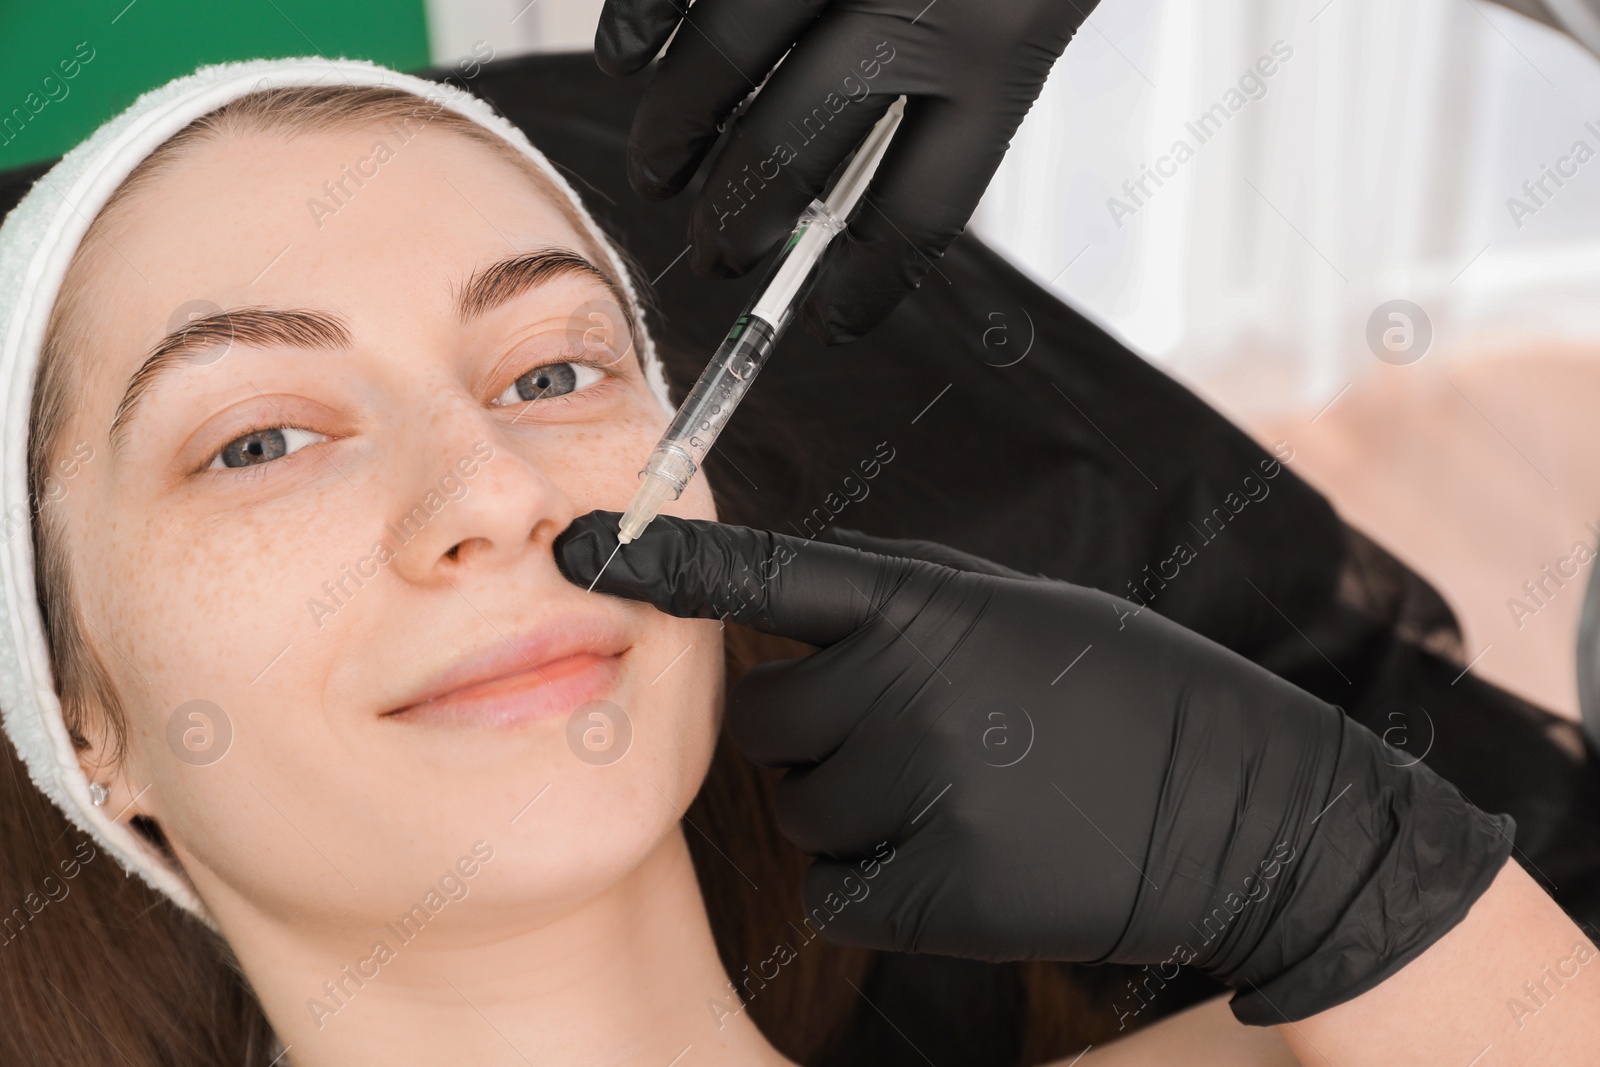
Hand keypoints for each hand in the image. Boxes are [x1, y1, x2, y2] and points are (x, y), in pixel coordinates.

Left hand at [555, 513, 1513, 1023]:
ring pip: (802, 813)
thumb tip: (796, 624)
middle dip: (819, 733)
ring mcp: (922, 792)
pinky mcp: (936, 893)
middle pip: (766, 722)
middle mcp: (910, 687)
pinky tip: (976, 858)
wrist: (1249, 810)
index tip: (581, 544)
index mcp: (929, 602)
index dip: (666, 561)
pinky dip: (886, 886)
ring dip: (857, 811)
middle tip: (925, 737)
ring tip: (972, 796)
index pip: (767, 574)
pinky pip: (842, 894)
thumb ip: (901, 612)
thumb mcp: (1019, 615)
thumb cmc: (1126, 697)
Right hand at [593, 0, 1098, 343]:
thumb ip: (977, 63)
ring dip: (672, 140)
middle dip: (738, 226)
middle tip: (717, 255)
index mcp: (1009, 42)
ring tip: (657, 177)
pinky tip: (629, 61)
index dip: (865, 284)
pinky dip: (641, 24)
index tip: (832, 316)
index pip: (921, 209)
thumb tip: (864, 168)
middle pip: (794, 156)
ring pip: (720, 69)